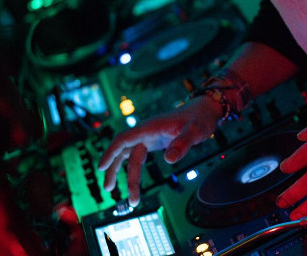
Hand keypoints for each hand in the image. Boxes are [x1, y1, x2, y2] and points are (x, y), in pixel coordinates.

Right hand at [97, 95, 220, 206]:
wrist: (205, 110)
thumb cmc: (200, 119)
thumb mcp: (195, 131)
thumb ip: (183, 144)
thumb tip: (169, 160)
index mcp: (151, 127)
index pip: (125, 138)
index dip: (111, 152)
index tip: (101, 167)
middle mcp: (147, 131)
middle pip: (124, 150)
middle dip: (115, 170)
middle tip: (109, 191)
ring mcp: (150, 135)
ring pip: (131, 156)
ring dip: (126, 174)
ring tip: (126, 196)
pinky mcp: (155, 140)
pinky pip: (139, 155)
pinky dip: (134, 168)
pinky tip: (133, 181)